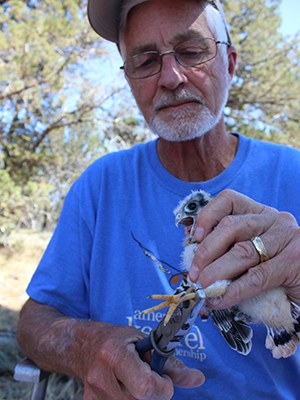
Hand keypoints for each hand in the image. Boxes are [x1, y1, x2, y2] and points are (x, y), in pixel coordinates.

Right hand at [78, 323, 203, 399]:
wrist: (82, 346)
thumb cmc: (116, 339)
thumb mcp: (144, 342)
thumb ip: (171, 363)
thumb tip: (198, 379)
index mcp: (114, 355)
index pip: (146, 387)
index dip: (162, 386)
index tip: (163, 378)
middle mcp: (101, 378)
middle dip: (154, 394)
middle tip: (150, 379)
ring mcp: (95, 396)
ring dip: (142, 398)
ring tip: (134, 381)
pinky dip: (130, 399)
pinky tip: (124, 389)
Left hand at [188, 189, 299, 308]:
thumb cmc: (278, 272)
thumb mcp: (254, 253)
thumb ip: (230, 250)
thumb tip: (195, 262)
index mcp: (260, 213)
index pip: (229, 200)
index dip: (207, 216)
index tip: (195, 237)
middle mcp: (274, 220)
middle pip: (230, 226)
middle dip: (205, 252)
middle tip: (194, 275)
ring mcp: (286, 238)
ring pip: (241, 251)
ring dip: (215, 272)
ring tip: (203, 288)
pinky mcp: (294, 261)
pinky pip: (256, 277)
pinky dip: (233, 291)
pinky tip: (220, 300)